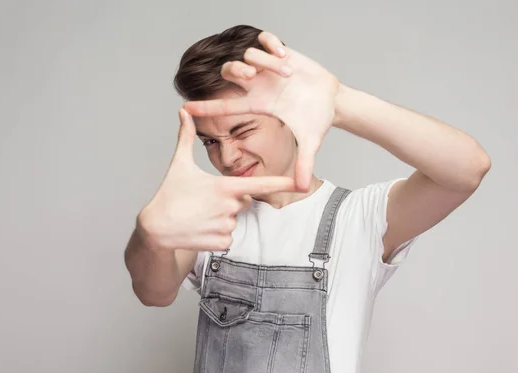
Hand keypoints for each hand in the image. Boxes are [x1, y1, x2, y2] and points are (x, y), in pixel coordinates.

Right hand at [139, 108, 296, 250]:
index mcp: (224, 187)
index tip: (298, 182)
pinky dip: (216, 234)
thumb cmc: (168, 195)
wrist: (155, 229)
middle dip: (228, 200)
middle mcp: (229, 208)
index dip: (281, 183)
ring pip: (234, 220)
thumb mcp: (179, 165)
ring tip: (199, 215)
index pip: (259, 185)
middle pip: (242, 201)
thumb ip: (185, 137)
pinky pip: (228, 237)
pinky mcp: (221, 243)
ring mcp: (226, 227)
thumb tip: (183, 112)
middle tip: (204, 200)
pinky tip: (200, 229)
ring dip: (220, 218)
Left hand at [182, 31, 340, 191]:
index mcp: (258, 104)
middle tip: (252, 76)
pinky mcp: (281, 53)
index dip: (205, 107)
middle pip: (229, 72)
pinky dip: (271, 44)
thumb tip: (302, 188)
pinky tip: (284, 54)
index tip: (185, 107)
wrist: (331, 100)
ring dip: (266, 62)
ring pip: (249, 55)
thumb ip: (305, 164)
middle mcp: (258, 85)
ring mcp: (268, 68)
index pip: (225, 106)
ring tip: (287, 74)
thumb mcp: (310, 143)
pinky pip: (265, 39)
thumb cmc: (316, 120)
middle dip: (236, 71)